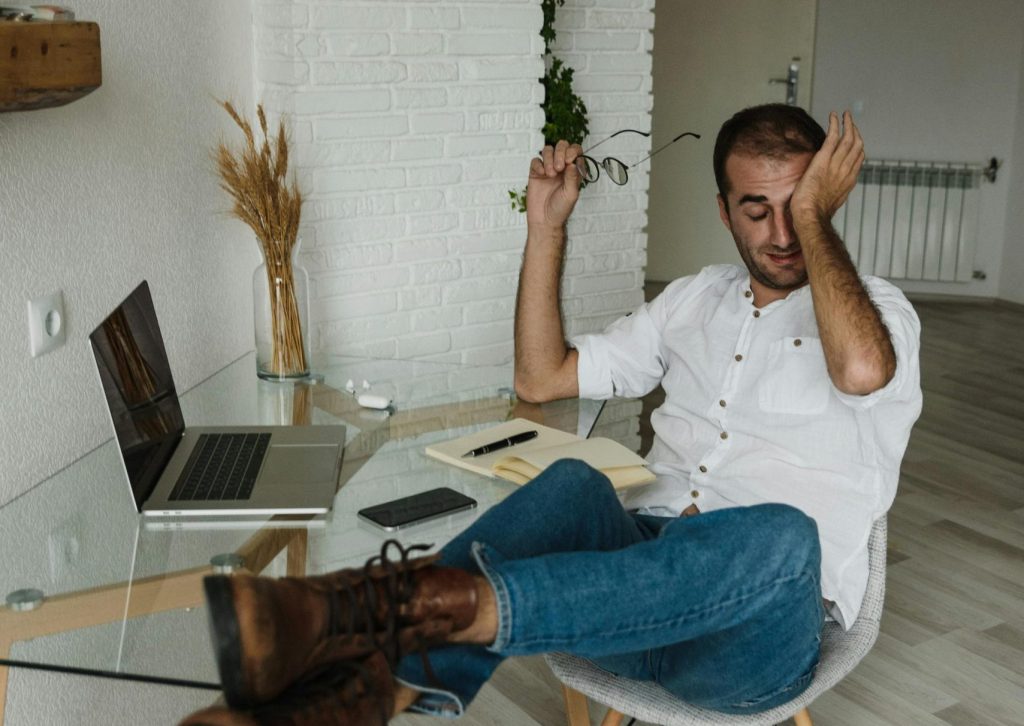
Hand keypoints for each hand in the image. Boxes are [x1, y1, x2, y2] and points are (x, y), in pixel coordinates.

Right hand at [525, 140, 582, 231]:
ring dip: (549, 159)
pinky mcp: (536, 173)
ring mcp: (548, 168)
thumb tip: (574, 162)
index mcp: (573, 171)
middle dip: (560, 152)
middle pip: (562, 146)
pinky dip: (539, 165)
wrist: (544, 220)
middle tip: (560, 167)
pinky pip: (536, 160)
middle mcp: (561, 167)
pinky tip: (542, 175)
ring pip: (548, 150)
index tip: (569, 161)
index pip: (575, 151)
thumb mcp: (571, 194)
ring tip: (551, 174)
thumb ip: (573, 177)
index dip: (573, 152)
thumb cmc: (560, 210)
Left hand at [791, 111, 864, 226]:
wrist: (811, 215)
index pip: (859, 159)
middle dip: (856, 131)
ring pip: (848, 138)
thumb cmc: (815, 214)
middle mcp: (846, 170)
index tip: (855, 139)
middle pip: (857, 145)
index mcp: (849, 180)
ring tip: (845, 115)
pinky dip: (835, 124)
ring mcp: (836, 164)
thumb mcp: (831, 203)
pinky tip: (834, 115)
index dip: (858, 147)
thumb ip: (834, 192)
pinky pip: (833, 137)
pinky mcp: (823, 159)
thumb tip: (830, 191)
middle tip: (851, 122)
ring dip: (848, 124)